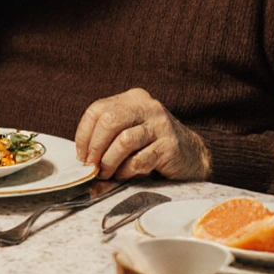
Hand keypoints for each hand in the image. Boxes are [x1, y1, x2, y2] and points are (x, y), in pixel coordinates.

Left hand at [74, 88, 210, 180]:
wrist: (191, 156)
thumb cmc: (151, 145)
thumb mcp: (129, 131)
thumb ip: (107, 136)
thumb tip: (81, 157)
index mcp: (132, 99)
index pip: (98, 109)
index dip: (84, 133)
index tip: (81, 154)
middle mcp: (147, 106)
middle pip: (109, 121)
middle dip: (95, 147)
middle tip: (91, 166)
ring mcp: (161, 125)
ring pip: (124, 141)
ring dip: (109, 161)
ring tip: (106, 173)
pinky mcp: (170, 146)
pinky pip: (140, 160)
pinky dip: (126, 170)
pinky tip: (125, 175)